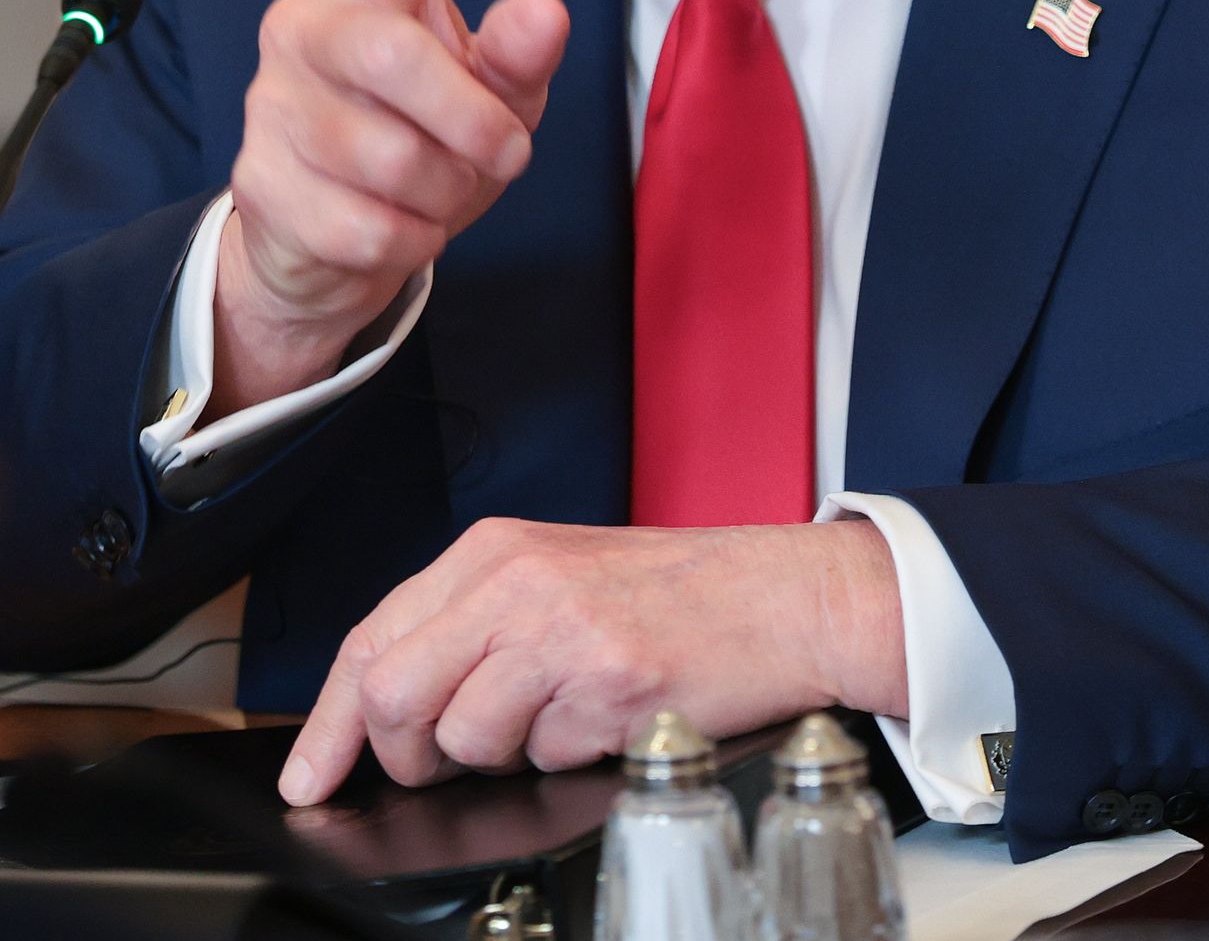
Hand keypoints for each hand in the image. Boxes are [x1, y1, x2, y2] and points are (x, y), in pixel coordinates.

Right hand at [211, 0, 569, 416]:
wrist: (346, 234)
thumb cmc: (430, 132)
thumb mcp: (494, 89)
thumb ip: (518, 50)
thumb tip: (547, 10)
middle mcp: (305, 28)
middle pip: (392, 56)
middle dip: (471, 118)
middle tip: (510, 151)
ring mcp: (271, 103)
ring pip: (388, 157)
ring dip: (446, 190)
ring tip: (442, 186)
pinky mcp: (258, 181)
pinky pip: (365, 226)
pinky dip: (411, 240)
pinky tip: (401, 225)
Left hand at [278, 518, 906, 804]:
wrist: (781, 597)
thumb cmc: (672, 594)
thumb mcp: (555, 577)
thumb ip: (471, 624)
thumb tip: (386, 707)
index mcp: (493, 550)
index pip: (373, 639)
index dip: (328, 723)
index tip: (308, 776)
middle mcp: (517, 581)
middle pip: (393, 695)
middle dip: (408, 754)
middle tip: (450, 761)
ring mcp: (561, 629)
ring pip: (462, 740)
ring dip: (500, 758)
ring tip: (558, 719)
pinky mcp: (607, 680)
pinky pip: (542, 757)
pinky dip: (565, 758)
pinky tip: (606, 716)